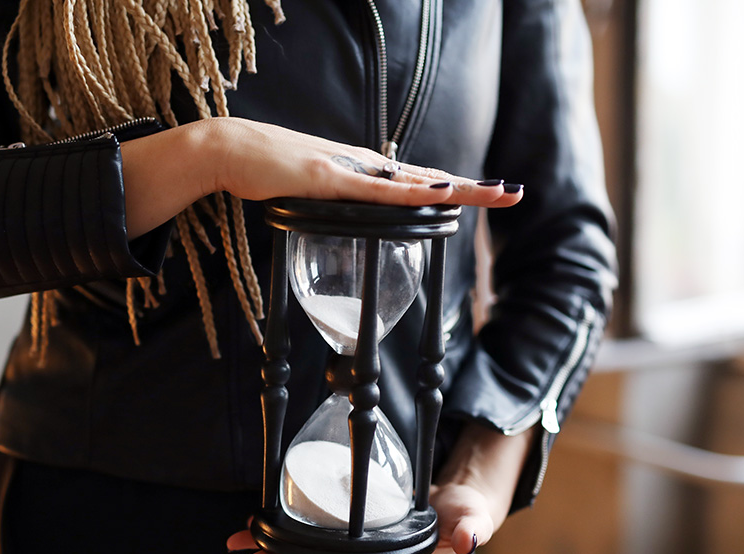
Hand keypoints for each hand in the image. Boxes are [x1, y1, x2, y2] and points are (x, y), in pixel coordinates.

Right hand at [121, 118, 522, 238]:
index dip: (455, 188)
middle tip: (513, 193)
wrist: (230, 149)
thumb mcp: (312, 191)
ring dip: (459, 189)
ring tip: (497, 191)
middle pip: (431, 179)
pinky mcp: (331, 178)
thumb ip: (336, 202)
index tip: (487, 193)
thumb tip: (354, 216)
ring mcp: (351, 170)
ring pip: (416, 183)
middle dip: (474, 188)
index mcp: (364, 171)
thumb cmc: (267, 169)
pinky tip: (440, 194)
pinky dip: (413, 194)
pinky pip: (380, 191)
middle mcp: (367, 166)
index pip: (420, 181)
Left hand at [226, 422, 532, 553]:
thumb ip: (471, 528)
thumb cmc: (463, 515)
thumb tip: (469, 541)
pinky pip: (315, 536)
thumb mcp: (472, 517)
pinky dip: (288, 532)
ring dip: (274, 550)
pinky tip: (262, 528)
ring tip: (239, 547)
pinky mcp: (351, 532)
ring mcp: (359, 548)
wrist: (456, 510)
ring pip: (311, 553)